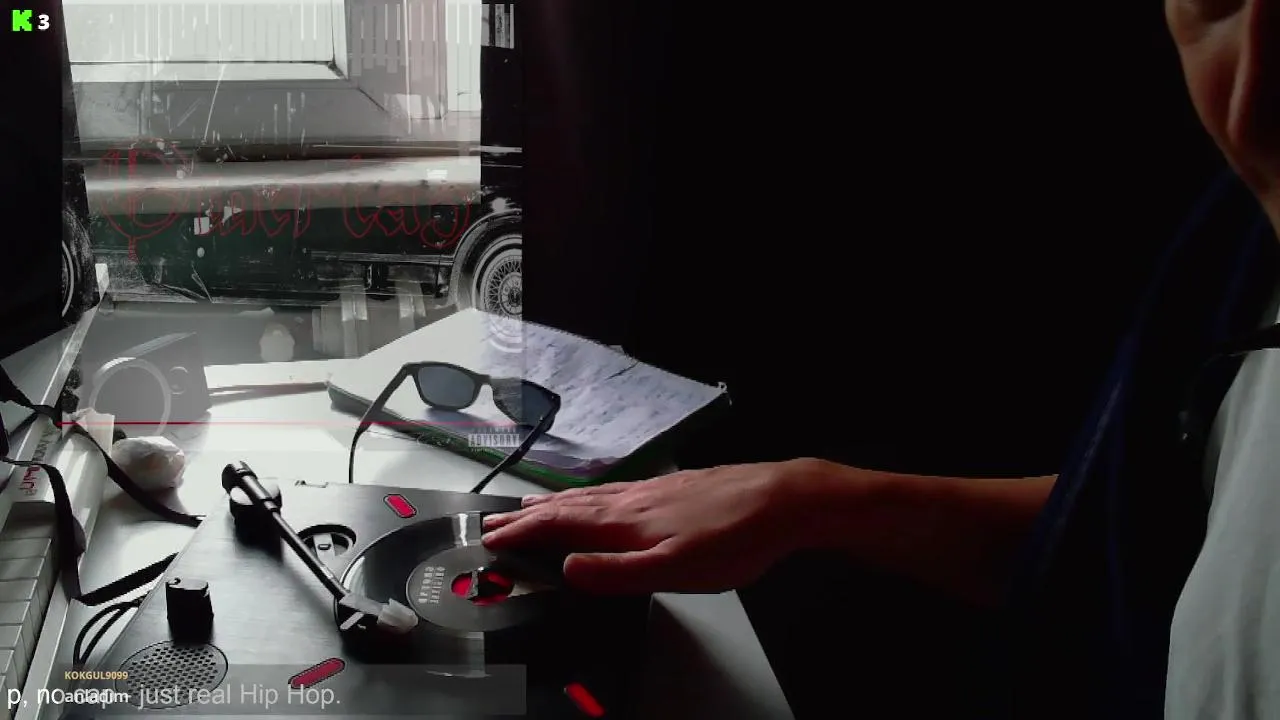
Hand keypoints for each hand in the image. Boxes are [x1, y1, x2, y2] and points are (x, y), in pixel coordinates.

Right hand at [480, 460, 820, 593]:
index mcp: (625, 521)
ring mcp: (652, 491)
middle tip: (495, 523)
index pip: (559, 525)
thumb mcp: (674, 569)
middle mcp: (632, 500)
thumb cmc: (734, 538)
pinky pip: (613, 491)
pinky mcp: (672, 488)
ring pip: (591, 497)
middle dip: (528, 517)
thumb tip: (567, 570)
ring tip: (531, 508)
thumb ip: (617, 573)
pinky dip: (588, 496)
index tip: (490, 538)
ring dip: (554, 505)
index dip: (522, 534)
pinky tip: (598, 498)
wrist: (782, 499)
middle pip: (568, 507)